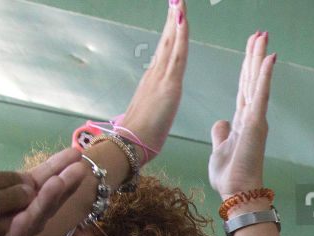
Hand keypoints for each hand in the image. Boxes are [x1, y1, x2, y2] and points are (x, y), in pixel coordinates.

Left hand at [0, 137, 83, 235]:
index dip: (53, 169)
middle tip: (81, 168)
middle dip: (62, 186)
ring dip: (45, 206)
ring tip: (59, 186)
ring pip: (28, 225)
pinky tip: (24, 218)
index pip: (32, 183)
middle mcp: (5, 224)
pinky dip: (17, 233)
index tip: (74, 153)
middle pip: (40, 204)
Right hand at [117, 0, 190, 166]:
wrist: (130, 144)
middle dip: (173, 17)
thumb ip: (155, 102)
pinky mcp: (168, 85)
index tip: (175, 12)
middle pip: (167, 39)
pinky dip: (180, 36)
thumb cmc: (140, 135)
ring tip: (179, 1)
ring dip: (177, 19)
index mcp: (154, 79)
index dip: (171, 31)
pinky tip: (182, 20)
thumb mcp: (152, 112)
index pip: (165, 49)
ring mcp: (160, 77)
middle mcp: (155, 73)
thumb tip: (156, 101)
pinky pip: (177, 55)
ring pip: (171, 42)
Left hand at [209, 31, 274, 199]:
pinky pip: (260, 95)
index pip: (244, 86)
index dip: (246, 67)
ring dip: (260, 58)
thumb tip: (220, 122)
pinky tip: (268, 59)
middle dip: (255, 55)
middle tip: (259, 34)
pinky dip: (264, 76)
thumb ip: (220, 132)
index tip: (251, 48)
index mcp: (241, 120)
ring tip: (263, 38)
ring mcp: (255, 118)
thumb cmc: (230, 176)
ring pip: (257, 81)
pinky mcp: (256, 123)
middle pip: (252, 78)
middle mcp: (251, 116)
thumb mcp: (219, 148)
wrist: (237, 193)